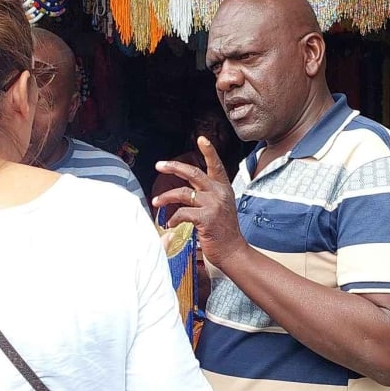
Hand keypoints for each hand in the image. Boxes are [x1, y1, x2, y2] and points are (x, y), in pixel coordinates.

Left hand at [154, 138, 246, 267]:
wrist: (233, 251)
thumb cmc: (224, 231)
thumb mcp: (221, 207)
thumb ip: (208, 195)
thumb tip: (187, 190)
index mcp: (223, 188)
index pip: (216, 165)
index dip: (209, 151)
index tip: (201, 139)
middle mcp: (219, 193)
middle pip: (193, 172)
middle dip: (173, 167)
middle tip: (159, 165)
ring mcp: (214, 205)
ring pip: (183, 192)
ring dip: (166, 197)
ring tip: (156, 202)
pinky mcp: (207, 218)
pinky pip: (183, 213)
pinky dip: (173, 218)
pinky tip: (170, 224)